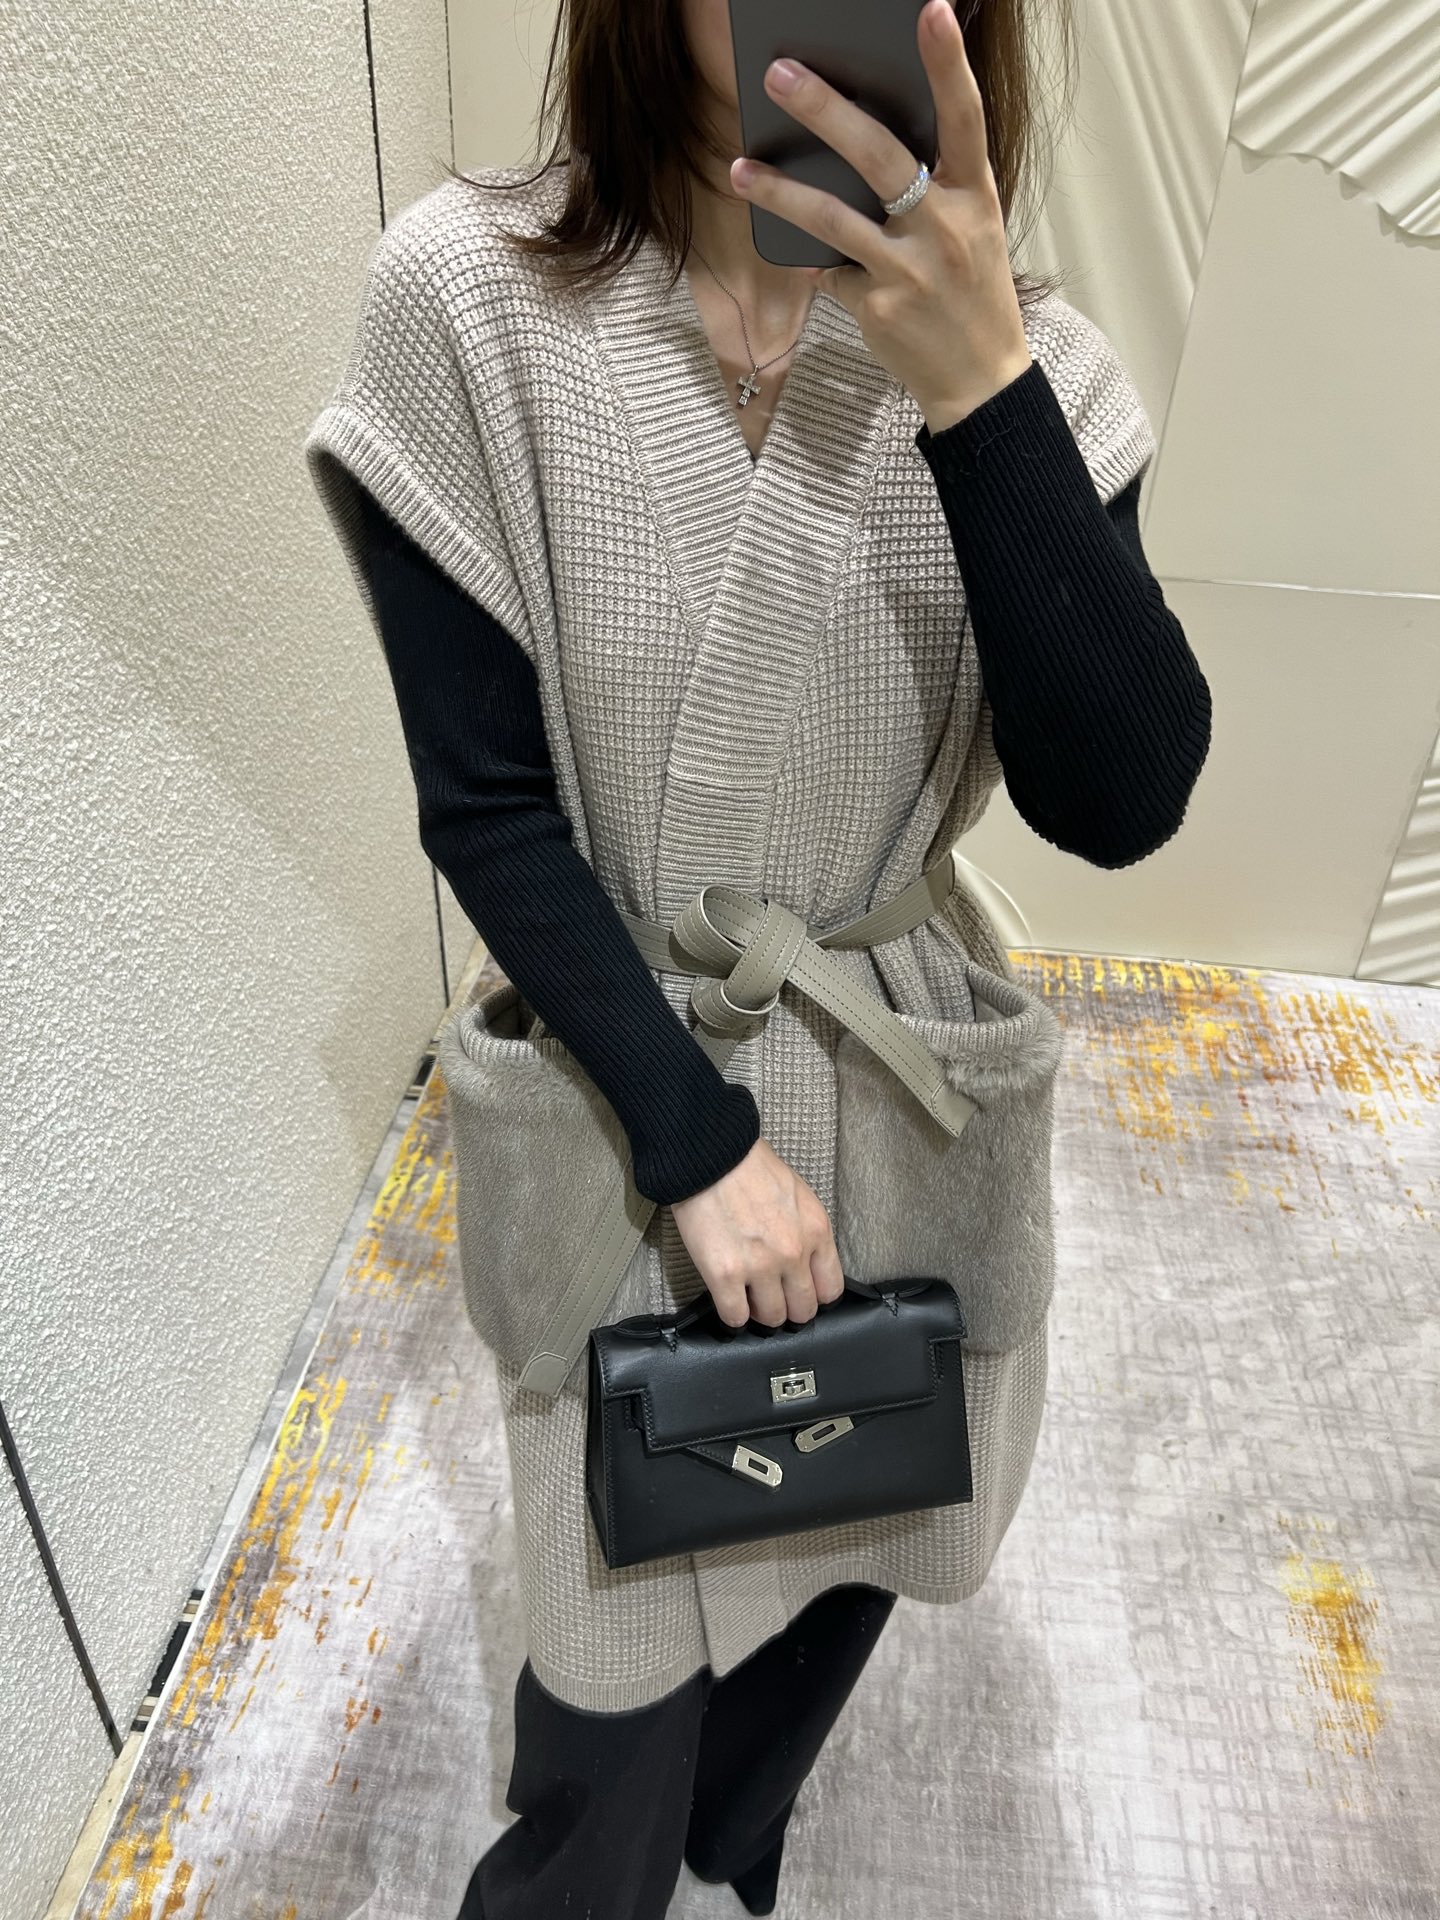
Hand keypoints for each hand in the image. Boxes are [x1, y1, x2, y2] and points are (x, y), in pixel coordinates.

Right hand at [670, 1136, 846, 1328]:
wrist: (711, 1156)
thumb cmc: (751, 1168)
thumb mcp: (799, 1197)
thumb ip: (807, 1233)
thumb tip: (805, 1264)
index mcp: (816, 1232)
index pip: (830, 1289)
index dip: (814, 1295)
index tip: (799, 1292)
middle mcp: (793, 1254)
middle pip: (802, 1310)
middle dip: (788, 1308)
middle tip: (772, 1298)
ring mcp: (759, 1267)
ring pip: (771, 1318)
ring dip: (760, 1313)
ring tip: (748, 1298)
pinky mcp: (724, 1275)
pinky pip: (735, 1317)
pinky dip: (733, 1316)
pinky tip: (729, 1300)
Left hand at [729, 0, 1032, 432]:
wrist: (980, 381)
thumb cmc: (971, 293)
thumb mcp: (971, 230)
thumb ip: (933, 187)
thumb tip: (864, 140)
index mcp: (973, 196)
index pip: (965, 118)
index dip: (949, 64)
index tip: (931, 11)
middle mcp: (945, 227)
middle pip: (879, 156)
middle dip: (825, 110)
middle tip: (779, 74)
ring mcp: (910, 270)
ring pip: (833, 218)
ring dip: (781, 191)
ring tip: (740, 169)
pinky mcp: (879, 308)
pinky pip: (832, 273)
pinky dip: (821, 266)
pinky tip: (808, 262)